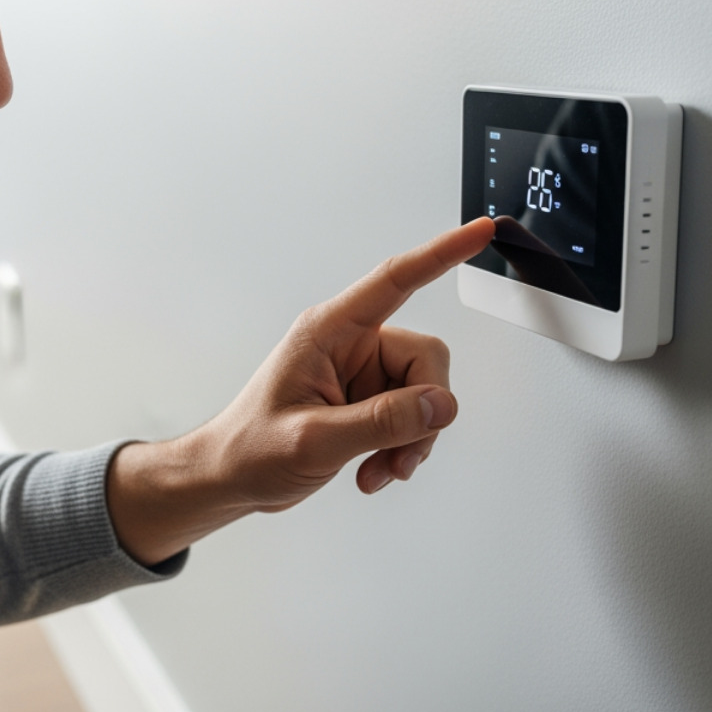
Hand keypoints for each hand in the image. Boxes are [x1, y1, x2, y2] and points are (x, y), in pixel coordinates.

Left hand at [106, 217, 495, 564]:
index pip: (395, 280)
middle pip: (426, 359)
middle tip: (401, 455)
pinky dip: (402, 448)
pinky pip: (413, 416)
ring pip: (425, 393)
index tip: (480, 231)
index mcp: (329, 330)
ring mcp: (361, 373)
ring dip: (411, 439)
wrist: (230, 479)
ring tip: (380, 470)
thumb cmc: (251, 449)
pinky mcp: (368, 401)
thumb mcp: (314, 440)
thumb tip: (441, 404)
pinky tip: (374, 471)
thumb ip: (381, 422)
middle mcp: (350, 344)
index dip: (442, 253)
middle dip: (424, 413)